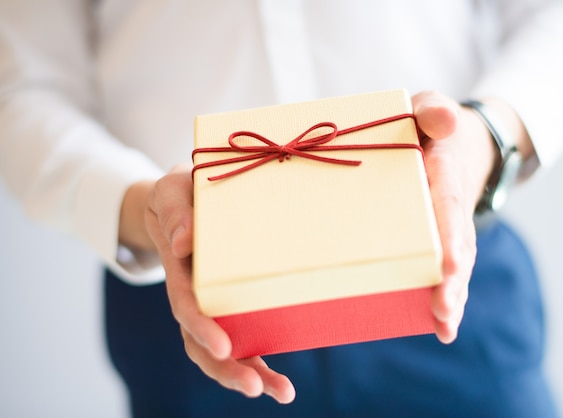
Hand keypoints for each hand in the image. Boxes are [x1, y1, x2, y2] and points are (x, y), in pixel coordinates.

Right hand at [143, 164, 295, 403]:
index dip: (202, 327)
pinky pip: (244, 336)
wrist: (183, 200)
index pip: (185, 304)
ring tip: (282, 392)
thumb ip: (174, 213)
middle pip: (200, 342)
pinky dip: (260, 362)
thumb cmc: (179, 193)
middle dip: (226, 369)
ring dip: (248, 373)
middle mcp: (194, 294)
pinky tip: (282, 383)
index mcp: (180, 269)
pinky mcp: (233, 303)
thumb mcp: (171, 191)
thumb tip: (183, 243)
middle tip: (255, 386)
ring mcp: (213, 303)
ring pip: (222, 350)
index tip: (224, 348)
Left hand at [412, 91, 496, 342]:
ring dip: (451, 295)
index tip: (448, 265)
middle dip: (452, 280)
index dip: (449, 236)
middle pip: (456, 246)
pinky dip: (446, 296)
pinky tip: (441, 327)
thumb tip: (444, 123)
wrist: (451, 144)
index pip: (448, 206)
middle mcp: (450, 207)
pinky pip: (442, 269)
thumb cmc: (429, 127)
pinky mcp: (437, 241)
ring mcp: (447, 228)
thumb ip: (433, 110)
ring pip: (454, 264)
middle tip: (444, 310)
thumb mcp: (428, 108)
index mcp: (444, 174)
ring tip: (444, 325)